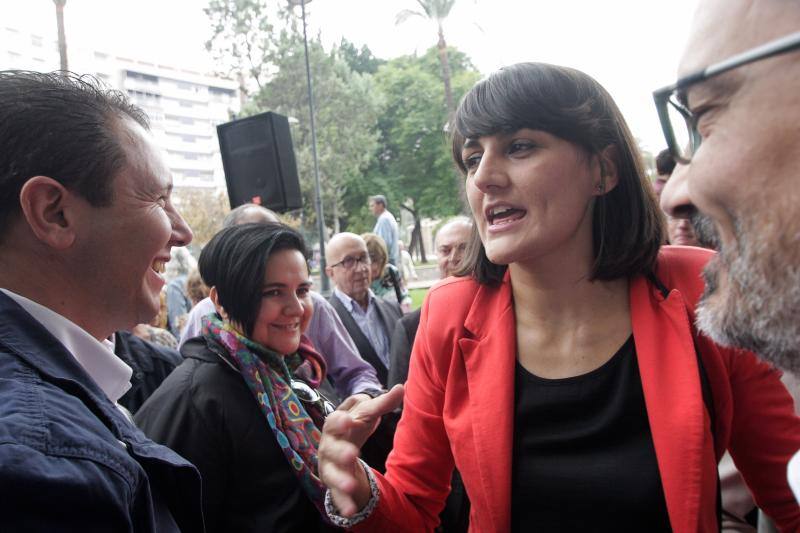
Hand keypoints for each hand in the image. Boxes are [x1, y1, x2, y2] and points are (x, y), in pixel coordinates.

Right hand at [319, 384, 403, 515]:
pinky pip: (337, 495)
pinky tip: (349, 512)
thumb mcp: (367, 414)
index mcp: (336, 425)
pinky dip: (342, 503)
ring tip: (351, 486)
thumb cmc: (353, 427)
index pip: (336, 421)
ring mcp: (329, 465)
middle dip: (340, 451)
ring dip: (340, 480)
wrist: (340, 449)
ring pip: (332, 473)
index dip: (341, 420)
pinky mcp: (333, 484)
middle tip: (352, 453)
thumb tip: (402, 387)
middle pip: (332, 448)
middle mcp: (329, 445)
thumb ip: (383, 403)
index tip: (349, 419)